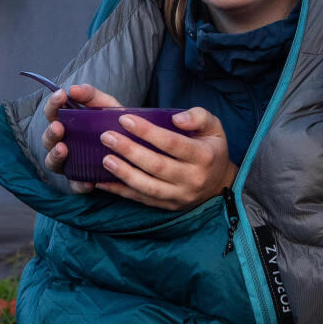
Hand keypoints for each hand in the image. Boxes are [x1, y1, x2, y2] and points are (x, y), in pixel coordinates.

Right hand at [41, 83, 120, 189]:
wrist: (135, 150)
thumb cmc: (116, 126)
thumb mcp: (108, 107)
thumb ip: (93, 96)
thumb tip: (74, 88)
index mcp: (66, 124)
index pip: (52, 113)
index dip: (52, 104)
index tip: (60, 95)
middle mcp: (62, 144)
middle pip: (47, 139)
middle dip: (50, 133)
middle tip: (58, 127)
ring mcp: (69, 164)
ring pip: (53, 163)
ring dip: (55, 155)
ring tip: (64, 149)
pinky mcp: (81, 182)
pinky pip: (76, 186)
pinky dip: (80, 184)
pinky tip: (89, 182)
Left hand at [91, 106, 237, 210]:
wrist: (220, 184)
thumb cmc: (211, 149)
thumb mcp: (214, 127)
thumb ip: (198, 116)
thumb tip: (176, 119)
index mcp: (203, 156)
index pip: (172, 143)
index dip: (147, 132)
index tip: (125, 118)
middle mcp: (192, 178)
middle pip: (157, 165)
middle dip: (129, 150)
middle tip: (106, 136)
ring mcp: (180, 196)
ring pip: (148, 187)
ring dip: (123, 173)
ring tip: (104, 159)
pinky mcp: (168, 206)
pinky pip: (141, 200)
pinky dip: (121, 191)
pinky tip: (102, 181)